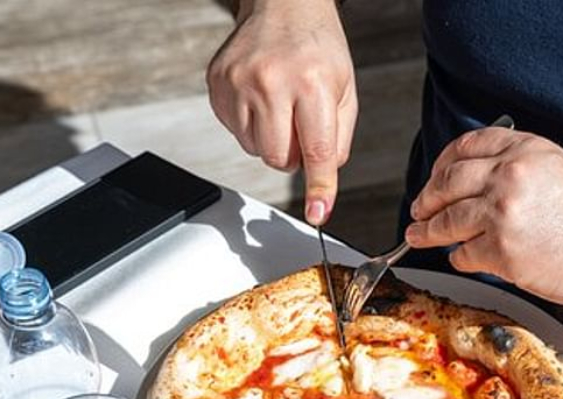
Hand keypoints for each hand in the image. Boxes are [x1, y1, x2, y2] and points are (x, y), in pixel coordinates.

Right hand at [207, 0, 356, 224]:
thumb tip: (322, 180)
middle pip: (277, 158)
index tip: (318, 214)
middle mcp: (271, 82)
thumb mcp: (345, 89)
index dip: (318, 186)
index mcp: (311, 83)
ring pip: (254, 149)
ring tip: (280, 104)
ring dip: (270, 138)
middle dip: (292, 154)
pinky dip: (251, 124)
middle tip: (300, 125)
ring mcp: (238, 82)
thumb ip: (338, 139)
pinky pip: (235, 131)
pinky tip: (260, 97)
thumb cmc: (318, 47)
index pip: (316, 149)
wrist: (283, 5)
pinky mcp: (217, 84)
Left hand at [406, 129, 562, 308]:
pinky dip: (458, 258)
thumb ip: (522, 168)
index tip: (436, 174)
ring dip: (429, 230)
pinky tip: (460, 259)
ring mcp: (502, 212)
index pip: (469, 145)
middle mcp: (510, 174)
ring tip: (419, 235)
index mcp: (527, 150)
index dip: (444, 162)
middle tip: (419, 209)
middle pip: (449, 181)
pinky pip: (463, 253)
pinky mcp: (500, 249)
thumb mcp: (562, 172)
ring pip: (447, 219)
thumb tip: (483, 182)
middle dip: (428, 197)